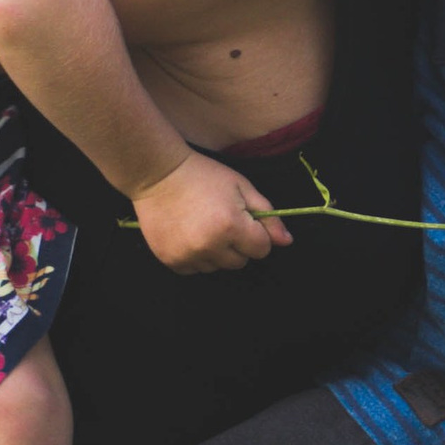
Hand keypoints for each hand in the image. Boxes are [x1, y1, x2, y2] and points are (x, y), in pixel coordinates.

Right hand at [130, 149, 291, 271]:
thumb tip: (286, 241)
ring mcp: (188, 256)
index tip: (243, 219)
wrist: (157, 175)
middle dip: (238, 244)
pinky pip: (196, 269)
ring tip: (203, 226)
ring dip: (217, 252)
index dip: (256, 233)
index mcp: (231, 226)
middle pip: (240, 262)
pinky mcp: (171, 261)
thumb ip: (268, 215)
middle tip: (221, 220)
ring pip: (218, 267)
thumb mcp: (241, 187)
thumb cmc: (203, 176)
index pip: (262, 249)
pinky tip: (189, 234)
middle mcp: (210, 246)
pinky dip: (197, 256)